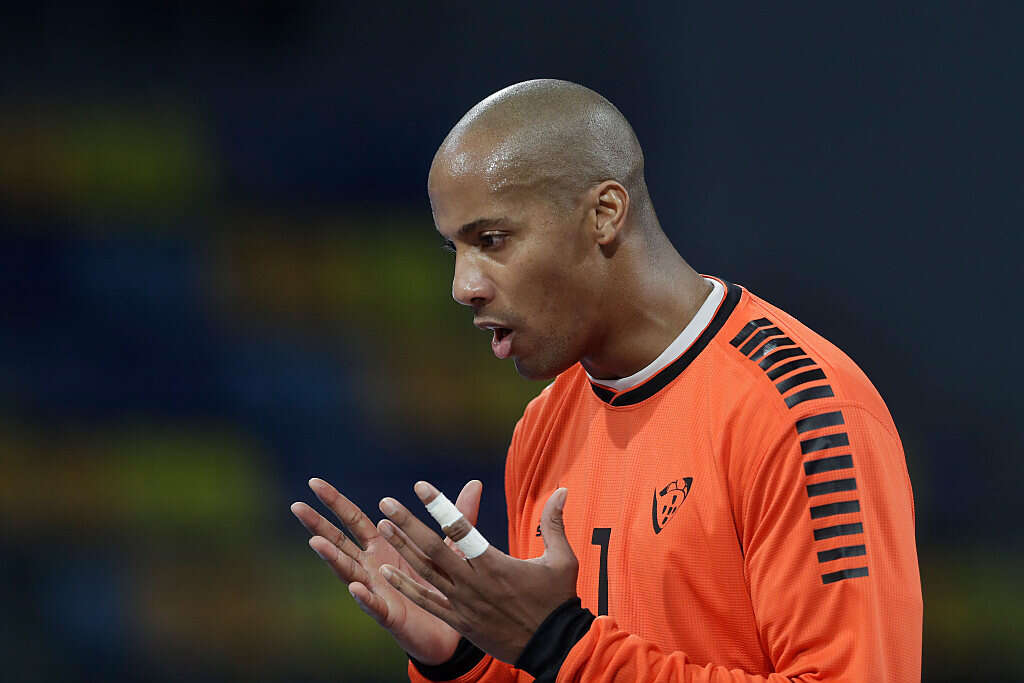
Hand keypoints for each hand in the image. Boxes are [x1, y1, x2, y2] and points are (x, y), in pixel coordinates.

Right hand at [291, 477, 482, 664]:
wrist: (451, 629)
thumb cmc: (440, 584)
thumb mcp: (450, 545)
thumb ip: (458, 515)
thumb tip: (476, 483)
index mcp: (382, 546)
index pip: (353, 519)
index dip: (335, 502)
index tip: (315, 483)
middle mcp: (371, 566)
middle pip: (339, 540)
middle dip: (318, 523)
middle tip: (297, 504)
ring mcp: (375, 590)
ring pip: (348, 571)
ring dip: (332, 557)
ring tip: (317, 543)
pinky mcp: (387, 614)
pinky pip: (373, 605)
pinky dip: (364, 596)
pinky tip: (356, 587)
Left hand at [376, 482, 577, 663]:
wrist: (553, 647)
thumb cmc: (558, 601)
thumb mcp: (562, 560)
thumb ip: (554, 522)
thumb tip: (562, 490)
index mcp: (494, 563)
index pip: (461, 527)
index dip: (438, 505)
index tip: (420, 487)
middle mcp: (474, 581)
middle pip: (434, 548)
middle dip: (408, 523)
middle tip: (387, 503)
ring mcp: (464, 603)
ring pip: (425, 572)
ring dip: (402, 548)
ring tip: (383, 527)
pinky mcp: (460, 621)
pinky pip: (427, 602)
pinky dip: (406, 586)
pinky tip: (386, 572)